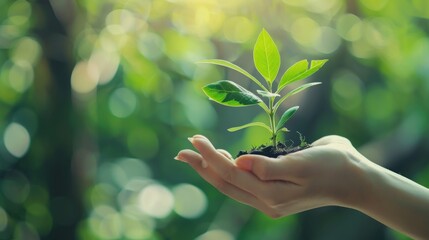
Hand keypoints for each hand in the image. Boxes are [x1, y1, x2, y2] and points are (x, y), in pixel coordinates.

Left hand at [175, 135, 364, 217]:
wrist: (354, 180)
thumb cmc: (331, 166)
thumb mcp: (303, 163)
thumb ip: (270, 166)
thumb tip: (239, 162)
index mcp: (271, 194)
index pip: (230, 174)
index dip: (210, 157)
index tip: (194, 139)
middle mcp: (266, 201)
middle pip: (225, 183)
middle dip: (202, 166)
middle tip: (183, 150)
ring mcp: (270, 200)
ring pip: (231, 186)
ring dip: (211, 170)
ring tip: (195, 155)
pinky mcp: (274, 195)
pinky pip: (242, 185)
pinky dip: (227, 173)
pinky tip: (222, 161)